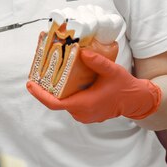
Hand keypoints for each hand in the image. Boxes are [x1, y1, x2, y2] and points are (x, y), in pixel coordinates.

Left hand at [27, 49, 161, 122]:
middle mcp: (81, 112)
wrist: (136, 101)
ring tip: (49, 73)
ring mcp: (83, 115)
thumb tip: (82, 52)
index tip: (30, 84)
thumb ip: (97, 62)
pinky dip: (64, 92)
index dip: (39, 95)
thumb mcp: (112, 71)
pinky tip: (62, 80)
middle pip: (56, 100)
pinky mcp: (85, 113)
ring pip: (63, 101)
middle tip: (38, 72)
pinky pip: (70, 103)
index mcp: (84, 104)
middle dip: (45, 87)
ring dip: (55, 90)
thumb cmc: (124, 87)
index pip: (54, 103)